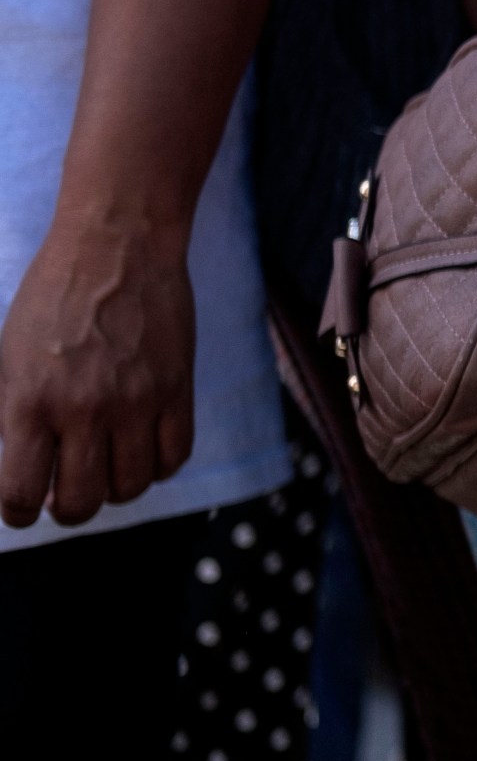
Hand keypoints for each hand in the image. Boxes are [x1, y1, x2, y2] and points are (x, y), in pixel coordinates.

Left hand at [0, 222, 194, 526]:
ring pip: (130, 487)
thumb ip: (6, 409)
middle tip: (63, 496)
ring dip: (114, 490)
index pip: (20, 491)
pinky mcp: (176, 390)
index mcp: (28, 399)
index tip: (21, 510)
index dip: (17, 514)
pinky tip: (141, 451)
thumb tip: (12, 457)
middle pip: (80, 502)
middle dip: (67, 510)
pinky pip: (173, 458)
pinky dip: (156, 467)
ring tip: (105, 471)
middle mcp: (82, 408)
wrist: (117, 247)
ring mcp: (135, 402)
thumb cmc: (53, 295)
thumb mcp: (6, 353)